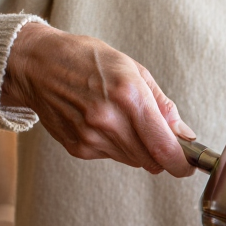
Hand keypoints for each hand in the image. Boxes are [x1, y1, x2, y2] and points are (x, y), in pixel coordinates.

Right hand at [0, 22, 196, 175]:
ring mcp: (91, 137)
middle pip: (152, 160)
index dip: (182, 163)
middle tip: (156, 135)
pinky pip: (111, 156)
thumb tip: (184, 135)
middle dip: (160, 153)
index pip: (165, 147)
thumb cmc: (86, 60)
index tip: (188, 165)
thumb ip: (162, 105)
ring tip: (121, 119)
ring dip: (137, 148)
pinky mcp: (78, 148)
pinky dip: (114, 145)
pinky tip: (100, 122)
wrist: (37, 65)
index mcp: (129, 96)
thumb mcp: (132, 69)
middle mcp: (109, 120)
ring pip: (133, 160)